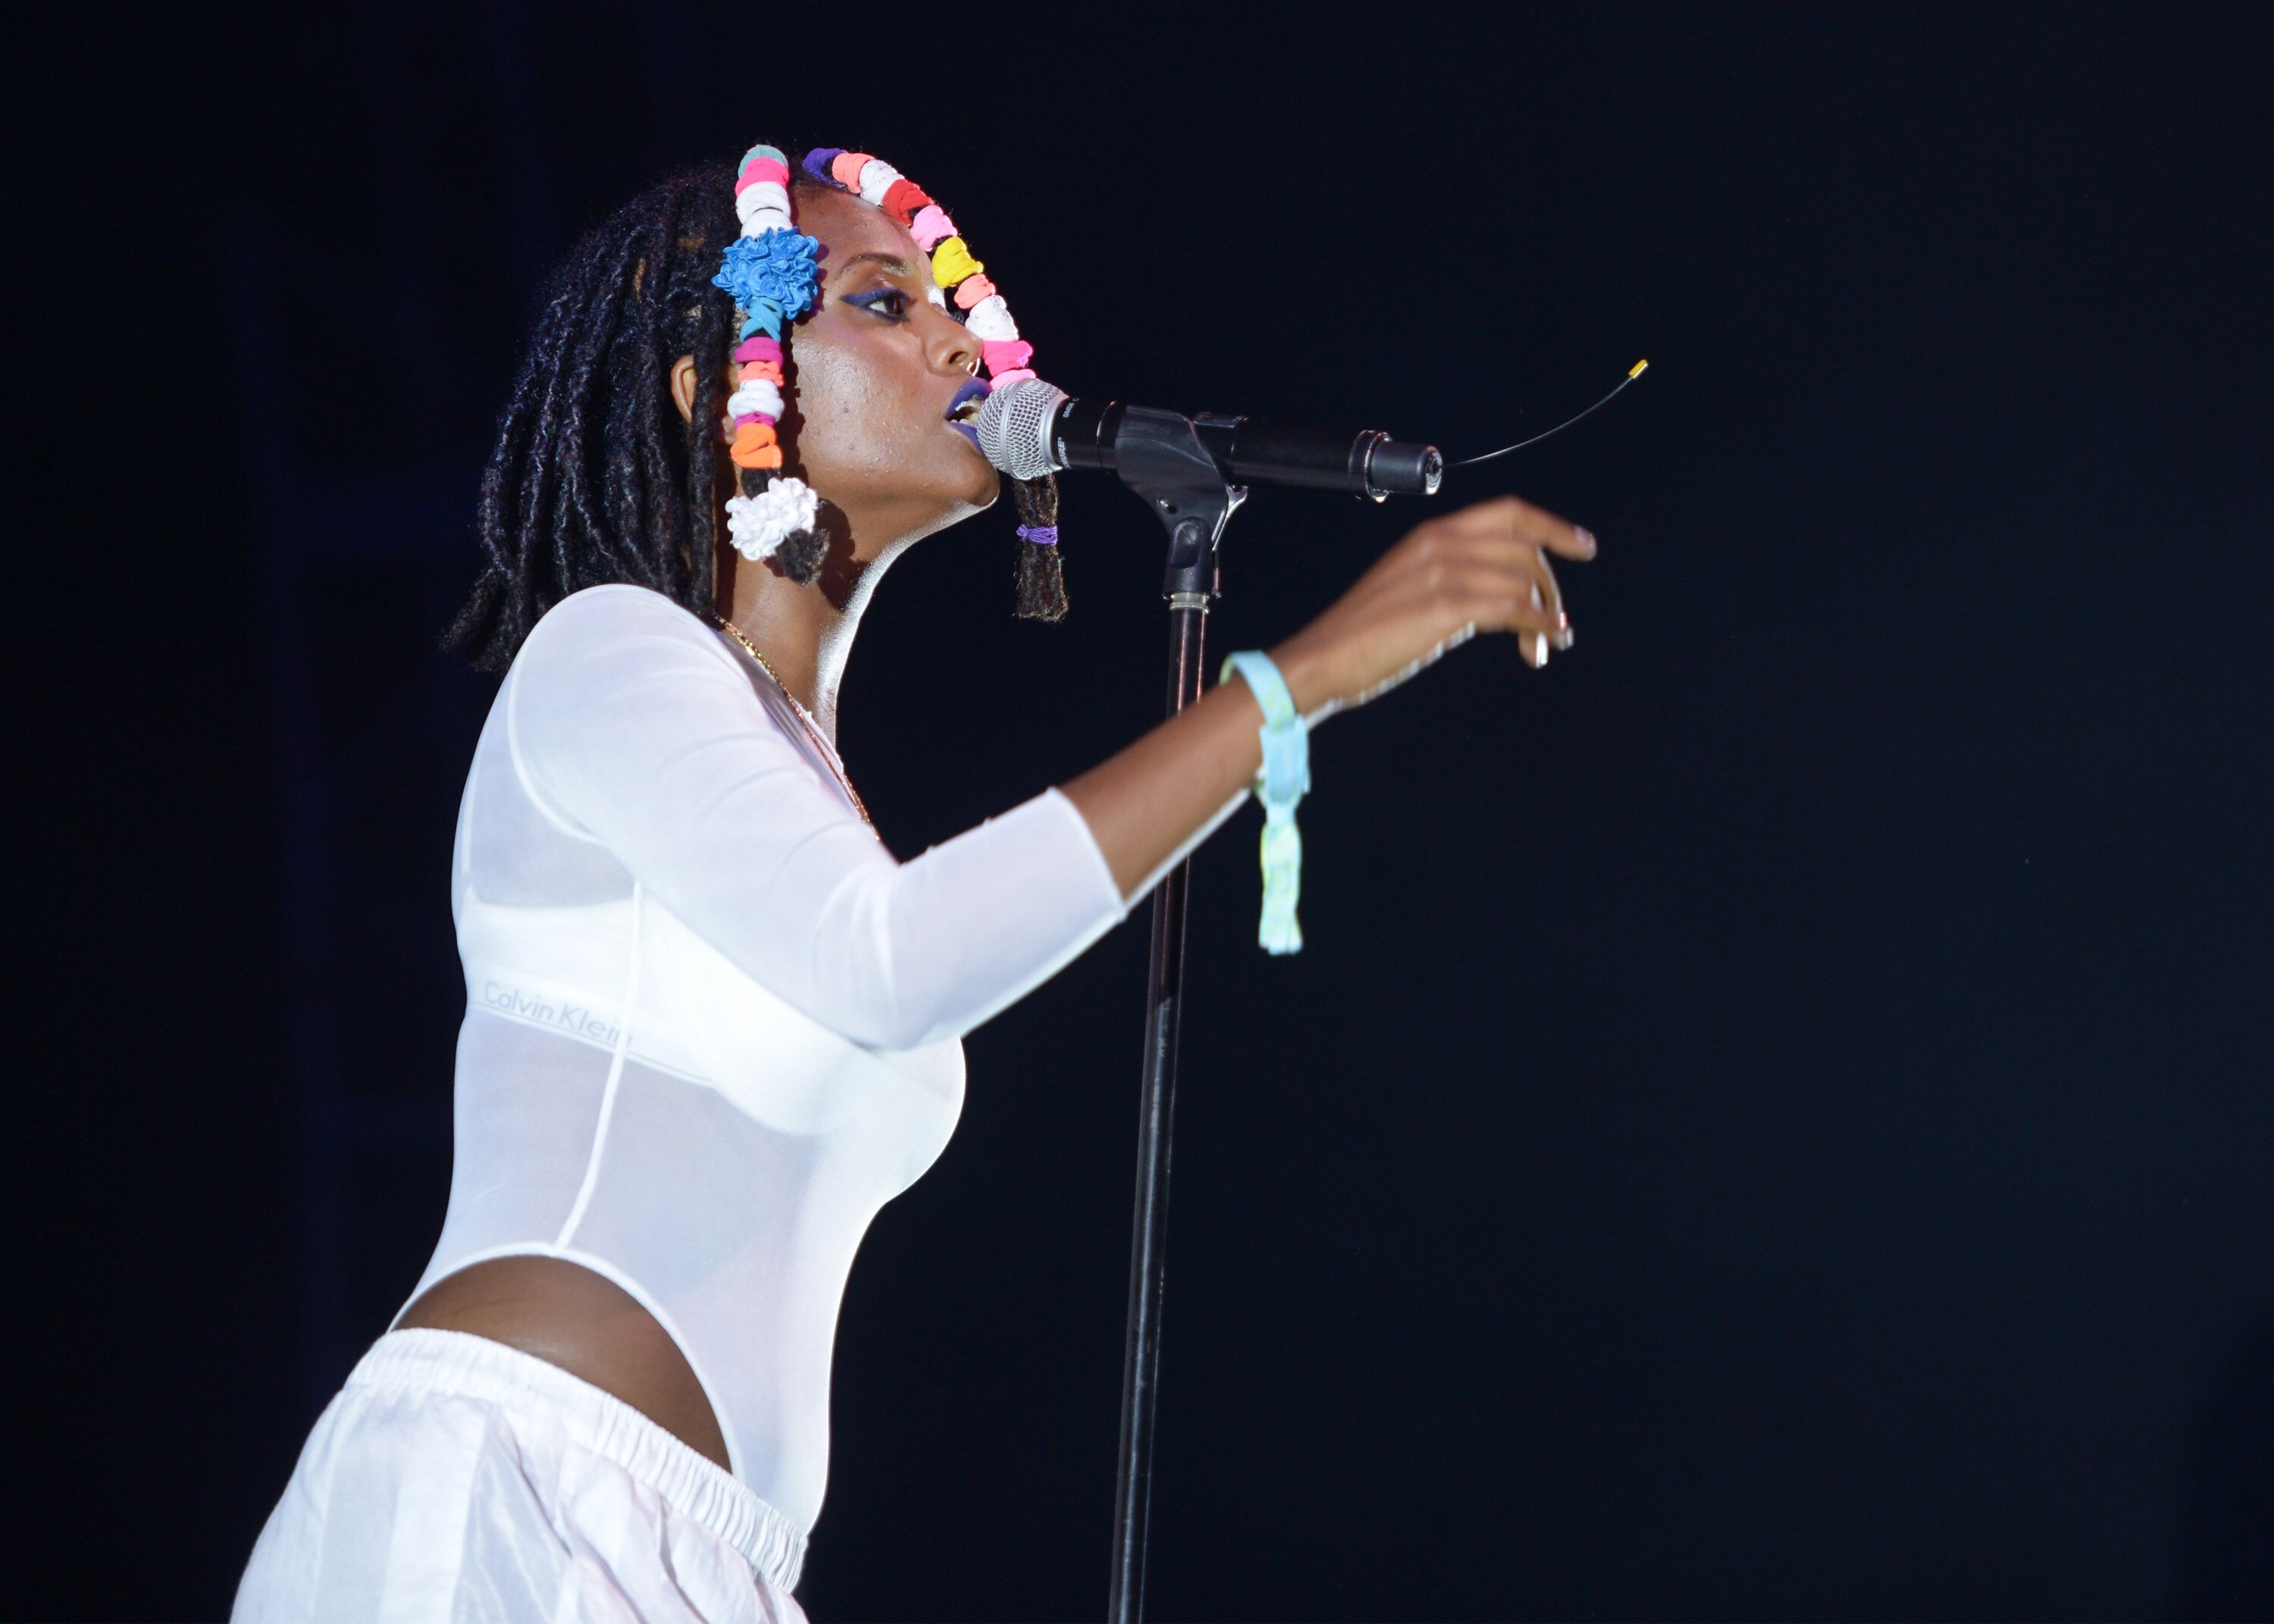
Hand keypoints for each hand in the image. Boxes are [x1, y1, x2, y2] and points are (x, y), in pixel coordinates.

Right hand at [1268, 495, 1597, 717]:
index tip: (1582, 546)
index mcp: (1430, 534)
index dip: (1553, 526)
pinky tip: (1543, 643)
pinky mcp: (1446, 607)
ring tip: (1545, 646)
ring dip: (1546, 614)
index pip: (1508, 513)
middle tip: (1556, 622)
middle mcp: (1440, 543)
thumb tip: (1500, 602)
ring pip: (1523, 579)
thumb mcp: (1410, 590)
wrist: (1320, 659)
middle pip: (1524, 546)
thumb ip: (1451, 582)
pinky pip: (1514, 607)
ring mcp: (1443, 573)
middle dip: (1551, 584)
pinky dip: (1539, 625)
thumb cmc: (1361, 636)